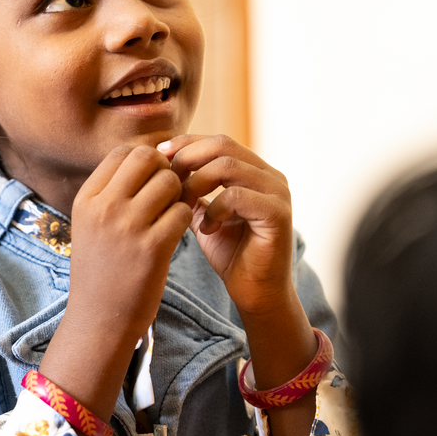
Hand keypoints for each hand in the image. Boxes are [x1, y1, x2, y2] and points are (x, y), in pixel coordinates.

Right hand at [38, 145, 191, 424]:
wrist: (98, 320)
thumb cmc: (100, 271)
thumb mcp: (90, 225)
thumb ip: (111, 193)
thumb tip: (145, 158)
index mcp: (86, 199)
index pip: (122, 152)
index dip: (145, 160)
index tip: (153, 179)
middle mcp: (104, 208)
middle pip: (147, 159)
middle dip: (164, 171)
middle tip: (169, 193)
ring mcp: (127, 227)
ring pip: (169, 182)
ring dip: (179, 194)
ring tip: (173, 213)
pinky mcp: (152, 248)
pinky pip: (183, 212)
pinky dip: (186, 218)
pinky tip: (177, 232)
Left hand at [159, 135, 294, 316]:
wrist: (255, 293)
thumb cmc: (231, 255)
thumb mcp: (204, 215)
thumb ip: (192, 190)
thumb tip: (163, 167)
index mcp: (255, 171)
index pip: (218, 141)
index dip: (186, 143)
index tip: (158, 154)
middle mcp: (270, 176)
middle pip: (223, 145)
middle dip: (188, 158)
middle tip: (166, 177)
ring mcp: (277, 192)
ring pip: (228, 166)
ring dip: (197, 182)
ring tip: (183, 204)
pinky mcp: (278, 213)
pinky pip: (238, 195)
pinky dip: (215, 209)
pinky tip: (206, 229)